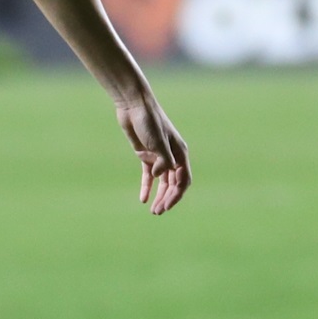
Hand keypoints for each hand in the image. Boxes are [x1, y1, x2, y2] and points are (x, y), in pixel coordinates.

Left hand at [116, 91, 190, 214]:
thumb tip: (159, 176)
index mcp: (180, 153)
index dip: (177, 195)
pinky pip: (148, 175)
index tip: (167, 205)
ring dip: (159, 196)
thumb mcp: (157, 141)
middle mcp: (171, 156)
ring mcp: (158, 156)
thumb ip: (162, 160)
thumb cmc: (150, 121)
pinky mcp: (145, 154)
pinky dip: (147, 187)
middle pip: (173, 184)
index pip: (183, 180)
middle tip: (158, 212)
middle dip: (167, 199)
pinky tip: (143, 199)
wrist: (134, 106)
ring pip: (162, 181)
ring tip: (153, 210)